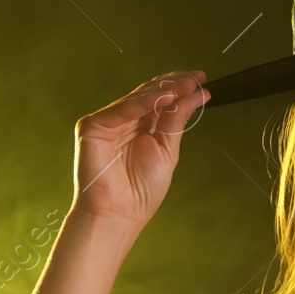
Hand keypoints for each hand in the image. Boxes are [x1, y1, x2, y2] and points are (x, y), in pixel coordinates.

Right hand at [70, 70, 210, 225]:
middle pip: (150, 94)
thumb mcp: (167, 151)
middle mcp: (124, 121)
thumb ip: (176, 122)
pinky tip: (165, 96)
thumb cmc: (140, 192)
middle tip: (197, 79)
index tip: (202, 80)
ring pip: (138, 98)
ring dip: (164, 89)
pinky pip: (121, 109)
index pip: (161, 99)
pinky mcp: (92, 126)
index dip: (180, 88)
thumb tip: (194, 96)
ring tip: (187, 85)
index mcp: (141, 127)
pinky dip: (143, 102)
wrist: (119, 214)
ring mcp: (108, 122)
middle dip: (176, 84)